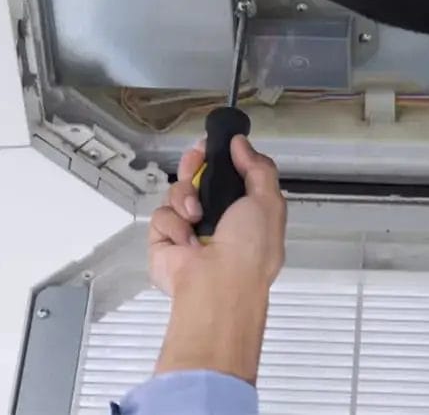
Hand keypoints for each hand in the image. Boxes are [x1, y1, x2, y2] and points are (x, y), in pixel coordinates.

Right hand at [149, 135, 286, 382]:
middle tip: (194, 161)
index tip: (210, 146)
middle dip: (193, 165)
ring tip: (195, 215)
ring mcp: (186, 230)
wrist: (218, 286)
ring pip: (176, 193)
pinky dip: (173, 224)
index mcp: (242, 211)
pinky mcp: (163, 241)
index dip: (216, 158)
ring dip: (185, 197)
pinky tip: (186, 240)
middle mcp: (214, 219)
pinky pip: (161, 216)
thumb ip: (258, 167)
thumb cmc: (249, 247)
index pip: (225, 175)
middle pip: (195, 178)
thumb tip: (240, 143)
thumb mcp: (267, 201)